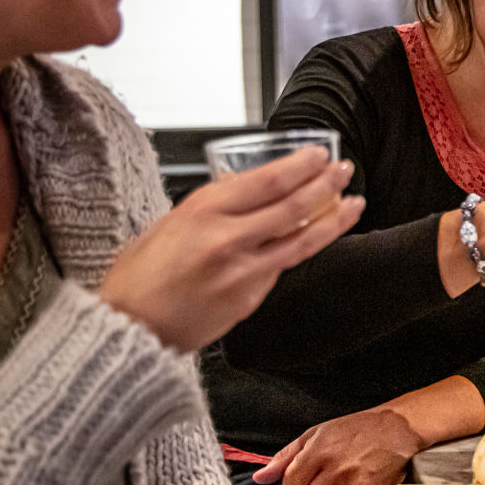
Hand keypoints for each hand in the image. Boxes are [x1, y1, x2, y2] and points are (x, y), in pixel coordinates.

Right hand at [100, 148, 364, 352]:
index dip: (302, 165)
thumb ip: (210, 208)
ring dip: (334, 218)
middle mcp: (228, 239)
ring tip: (354, 202)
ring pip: (302, 240)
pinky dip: (301, 248)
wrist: (130, 329)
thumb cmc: (138, 277)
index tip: (318, 154)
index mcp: (203, 211)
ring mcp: (243, 271)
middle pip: (294, 205)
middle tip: (343, 170)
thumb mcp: (168, 223)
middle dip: (326, 183)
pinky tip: (316, 237)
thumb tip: (244, 191)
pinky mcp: (250, 299)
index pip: (269, 179)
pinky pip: (282, 266)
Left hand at [252, 407, 423, 484]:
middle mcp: (336, 469)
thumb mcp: (318, 433)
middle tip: (329, 473)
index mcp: (319, 451)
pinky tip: (361, 480)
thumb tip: (259, 477)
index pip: (290, 483)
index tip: (309, 471)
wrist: (398, 429)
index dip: (297, 479)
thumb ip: (287, 456)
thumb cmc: (356, 429)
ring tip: (347, 475)